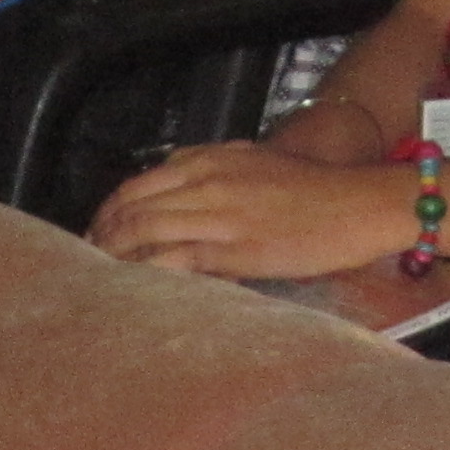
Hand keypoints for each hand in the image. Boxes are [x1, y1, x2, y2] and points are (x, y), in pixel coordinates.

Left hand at [91, 139, 420, 282]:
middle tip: (91, 261)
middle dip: (104, 236)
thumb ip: (214, 176)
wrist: (358, 204)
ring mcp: (217, 214)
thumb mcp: (255, 165)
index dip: (111, 210)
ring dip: (117, 257)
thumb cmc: (314, 190)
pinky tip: (136, 289)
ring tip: (103, 279)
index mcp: (208, 160)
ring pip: (144, 232)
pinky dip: (147, 274)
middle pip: (132, 207)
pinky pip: (174, 260)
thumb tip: (184, 198)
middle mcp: (205, 181)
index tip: (100, 231)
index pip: (139, 183)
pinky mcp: (233, 249)